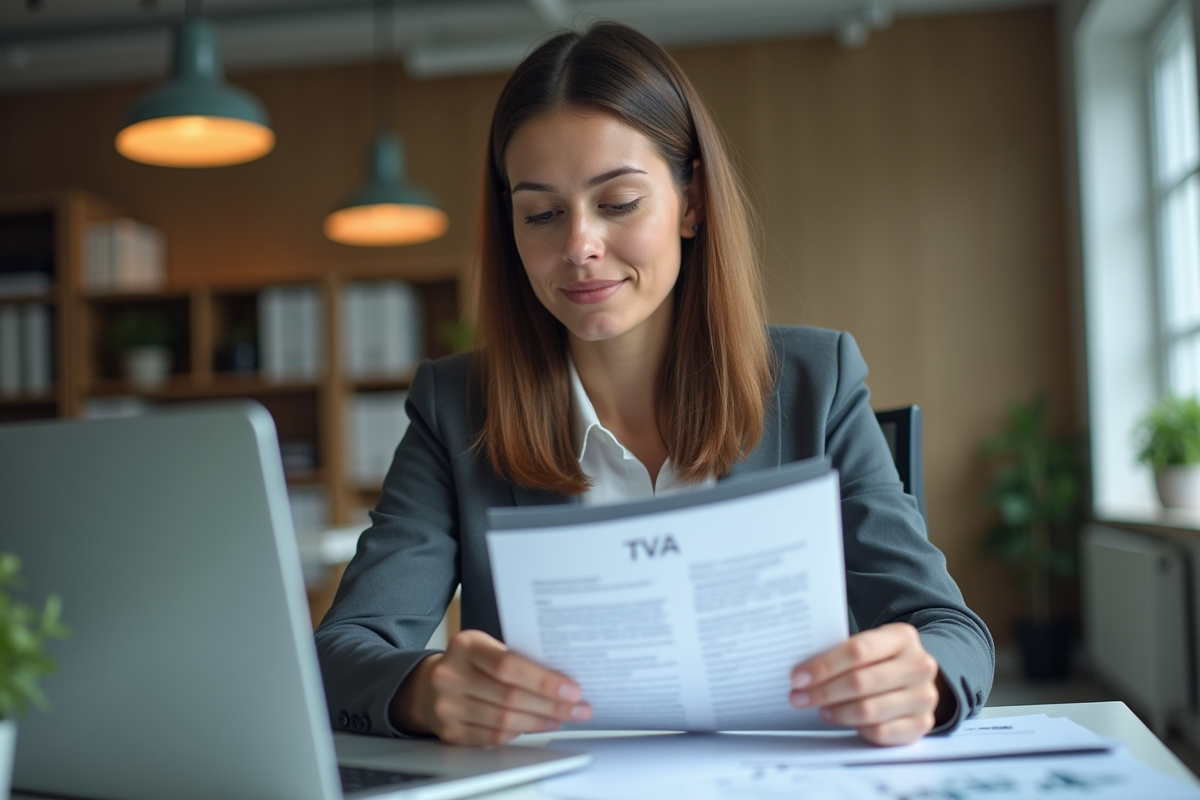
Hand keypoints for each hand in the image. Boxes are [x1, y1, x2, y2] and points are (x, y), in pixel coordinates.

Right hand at [389, 629, 592, 745]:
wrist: (428, 685)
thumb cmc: (469, 663)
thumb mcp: (486, 647)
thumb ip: (516, 658)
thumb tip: (562, 678)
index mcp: (465, 646)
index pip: (508, 665)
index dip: (543, 680)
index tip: (572, 689)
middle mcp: (451, 675)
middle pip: (510, 697)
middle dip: (551, 705)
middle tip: (578, 708)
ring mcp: (448, 706)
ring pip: (504, 721)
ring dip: (540, 722)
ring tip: (562, 717)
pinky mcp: (450, 732)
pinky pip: (494, 737)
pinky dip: (521, 733)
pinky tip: (538, 726)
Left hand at [789, 622, 941, 745]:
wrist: (915, 678)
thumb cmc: (881, 660)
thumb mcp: (869, 646)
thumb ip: (842, 653)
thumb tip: (802, 671)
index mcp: (902, 637)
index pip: (857, 650)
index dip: (824, 666)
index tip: (798, 677)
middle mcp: (919, 665)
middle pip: (861, 682)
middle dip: (823, 691)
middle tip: (798, 697)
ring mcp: (923, 696)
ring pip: (869, 710)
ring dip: (836, 712)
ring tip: (820, 708)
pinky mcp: (922, 724)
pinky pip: (880, 732)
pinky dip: (857, 728)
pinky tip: (844, 720)